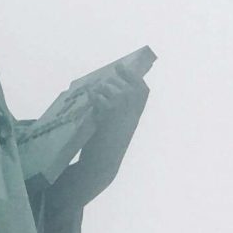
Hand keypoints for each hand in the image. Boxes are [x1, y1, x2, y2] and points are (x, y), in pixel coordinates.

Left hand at [64, 63, 149, 203]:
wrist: (101, 164)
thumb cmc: (107, 148)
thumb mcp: (117, 128)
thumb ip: (117, 112)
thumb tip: (107, 90)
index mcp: (135, 117)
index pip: (142, 92)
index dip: (134, 77)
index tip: (125, 68)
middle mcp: (131, 114)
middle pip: (126, 86)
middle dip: (117, 78)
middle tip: (108, 75)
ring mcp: (120, 113)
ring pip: (111, 89)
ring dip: (102, 88)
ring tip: (95, 92)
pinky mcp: (107, 114)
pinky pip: (99, 97)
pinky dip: (94, 96)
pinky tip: (89, 99)